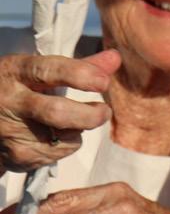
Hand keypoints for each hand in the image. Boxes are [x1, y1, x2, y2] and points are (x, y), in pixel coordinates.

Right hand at [0, 50, 119, 171]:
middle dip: (90, 115)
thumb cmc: (18, 90)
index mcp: (15, 72)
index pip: (48, 71)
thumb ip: (79, 67)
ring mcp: (10, 131)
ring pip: (63, 137)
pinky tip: (52, 135)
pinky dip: (66, 145)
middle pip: (57, 112)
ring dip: (79, 130)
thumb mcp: (38, 72)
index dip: (80, 75)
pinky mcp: (16, 156)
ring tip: (71, 121)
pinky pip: (58, 153)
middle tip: (104, 111)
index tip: (103, 82)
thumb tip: (115, 58)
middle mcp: (9, 101)